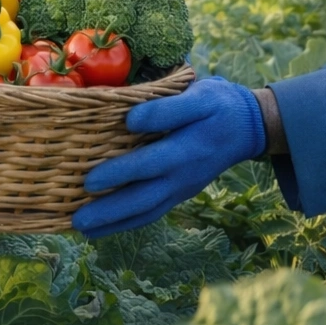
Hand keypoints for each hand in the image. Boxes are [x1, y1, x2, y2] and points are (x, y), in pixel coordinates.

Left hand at [73, 77, 264, 238]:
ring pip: (146, 212)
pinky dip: (127, 222)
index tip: (89, 180)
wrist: (248, 127)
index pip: (148, 164)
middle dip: (109, 211)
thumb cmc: (218, 104)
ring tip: (82, 229)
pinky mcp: (180, 193)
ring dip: (114, 223)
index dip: (119, 173)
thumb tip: (131, 120)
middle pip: (143, 199)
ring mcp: (181, 189)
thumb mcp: (200, 95)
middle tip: (77, 219)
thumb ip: (167, 108)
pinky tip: (105, 227)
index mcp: (187, 150)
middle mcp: (182, 176)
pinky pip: (152, 213)